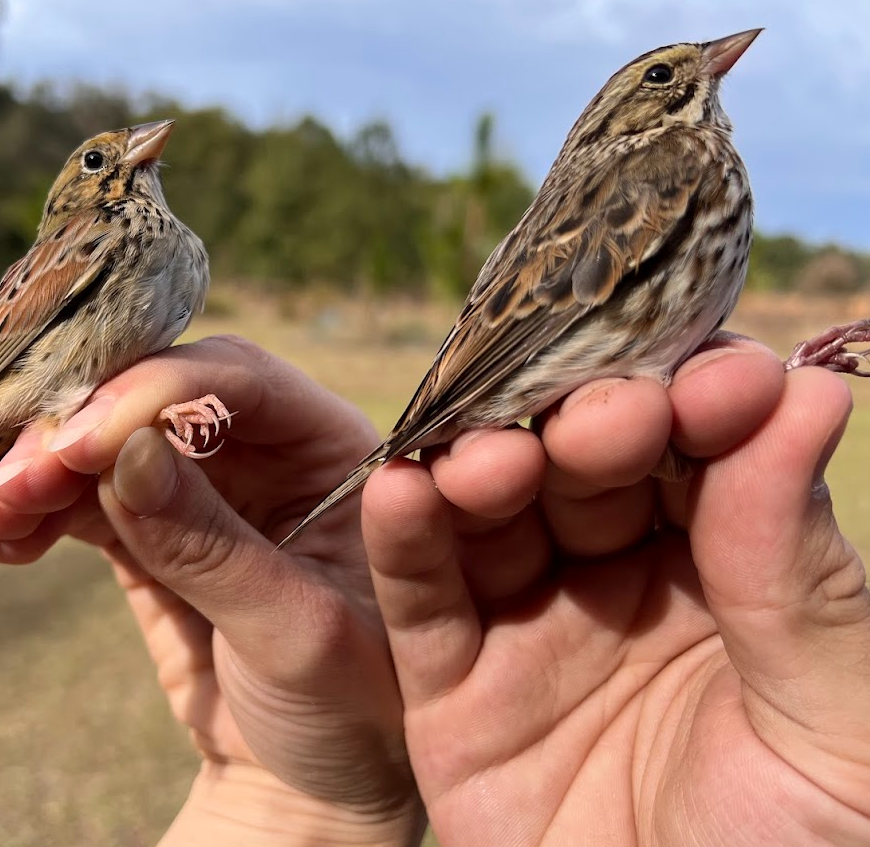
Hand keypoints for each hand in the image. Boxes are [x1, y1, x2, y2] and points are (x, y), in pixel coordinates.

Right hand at [0, 336, 424, 845]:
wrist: (308, 781)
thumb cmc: (346, 711)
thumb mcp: (295, 635)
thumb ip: (211, 547)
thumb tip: (122, 455)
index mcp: (333, 449)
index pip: (241, 381)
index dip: (154, 395)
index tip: (79, 444)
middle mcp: (270, 449)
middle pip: (159, 397)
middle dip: (81, 430)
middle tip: (14, 479)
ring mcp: (207, 484)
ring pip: (110, 442)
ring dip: (42, 468)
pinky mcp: (152, 526)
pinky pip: (86, 496)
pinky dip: (40, 508)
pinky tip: (2, 536)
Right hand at [362, 338, 869, 845]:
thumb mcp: (840, 729)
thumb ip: (804, 571)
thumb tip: (807, 394)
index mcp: (731, 574)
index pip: (706, 452)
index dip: (708, 403)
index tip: (722, 380)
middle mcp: (621, 583)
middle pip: (589, 467)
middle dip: (590, 427)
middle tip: (603, 417)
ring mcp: (530, 630)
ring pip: (494, 516)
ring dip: (486, 466)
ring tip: (493, 458)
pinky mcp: (449, 690)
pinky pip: (421, 602)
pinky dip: (404, 540)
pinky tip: (402, 488)